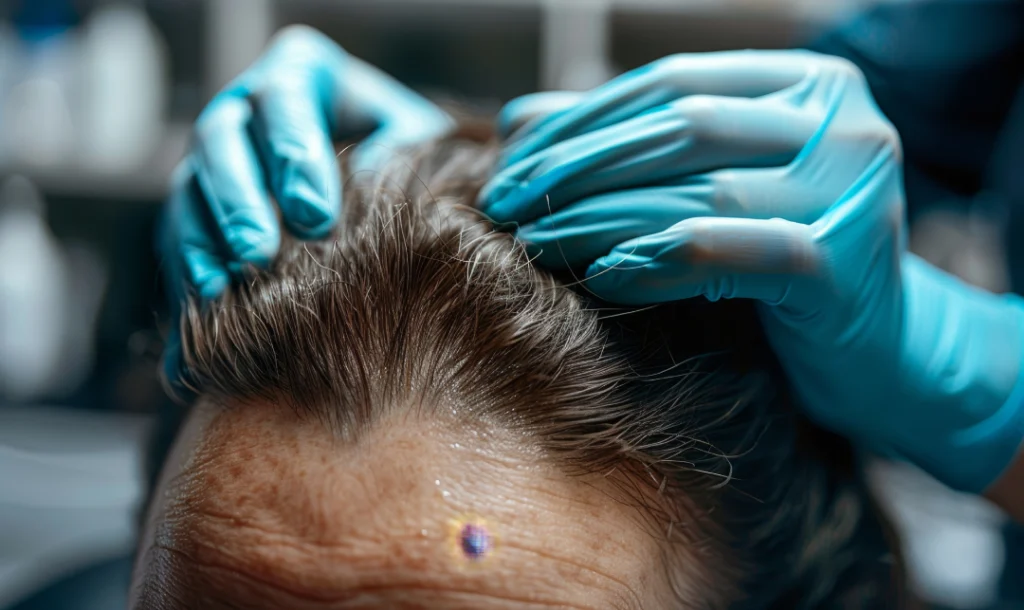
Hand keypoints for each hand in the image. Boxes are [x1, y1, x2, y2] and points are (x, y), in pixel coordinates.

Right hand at [161, 26, 452, 387]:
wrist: (382, 182)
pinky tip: (206, 308)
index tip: (317, 216)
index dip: (293, 154)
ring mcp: (213, 159)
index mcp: (298, 73)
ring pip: (189, 189)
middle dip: (237, 200)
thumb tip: (369, 180)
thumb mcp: (416, 138)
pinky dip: (190, 271)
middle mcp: (244, 109)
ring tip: (222, 290)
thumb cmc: (403, 149)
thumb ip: (404, 150)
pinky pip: (178, 235)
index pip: (285, 99)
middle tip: (260, 254)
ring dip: (204, 240)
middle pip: (220, 139)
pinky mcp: (197, 209)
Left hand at [482, 50, 1023, 491]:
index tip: (512, 153)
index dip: (583, 118)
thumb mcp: (712, 191)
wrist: (878, 356)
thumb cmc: (783, 268)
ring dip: (597, 217)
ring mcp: (851, 187)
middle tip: (504, 200)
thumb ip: (632, 147)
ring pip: (694, 190)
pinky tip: (600, 275)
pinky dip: (653, 262)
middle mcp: (844, 121)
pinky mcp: (840, 262)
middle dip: (577, 165)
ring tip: (535, 241)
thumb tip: (520, 120)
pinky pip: (721, 251)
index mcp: (811, 83)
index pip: (672, 83)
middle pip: (680, 127)